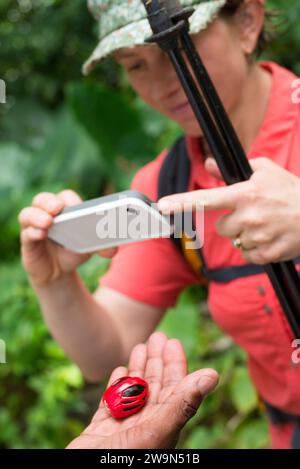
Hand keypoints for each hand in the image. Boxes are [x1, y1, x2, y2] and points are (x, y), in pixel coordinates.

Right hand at [18, 190, 116, 287]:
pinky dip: (32, 232)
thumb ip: (102, 246)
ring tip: (48, 222)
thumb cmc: (73, 251)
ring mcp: (34, 226)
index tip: (77, 207)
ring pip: (28, 213)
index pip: (65, 197)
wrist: (58, 272)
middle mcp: (47, 214)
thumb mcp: (90, 248)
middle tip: (57, 208)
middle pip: (43, 199)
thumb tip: (113, 249)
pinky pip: (26, 233)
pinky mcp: (27, 241)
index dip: (71, 201)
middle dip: (49, 201)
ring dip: (37, 215)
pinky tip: (40, 234)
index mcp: (65, 210)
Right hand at [67, 332, 218, 448]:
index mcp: (163, 427)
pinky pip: (112, 403)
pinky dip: (116, 385)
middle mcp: (145, 426)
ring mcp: (123, 428)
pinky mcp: (101, 432)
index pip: (174, 389)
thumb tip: (213, 375)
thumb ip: (182, 403)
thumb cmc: (125, 460)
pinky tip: (120, 370)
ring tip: (140, 346)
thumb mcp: (156, 430)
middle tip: (157, 336)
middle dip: (156, 360)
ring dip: (138, 368)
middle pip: (155, 387)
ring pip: (134, 392)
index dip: (175, 364)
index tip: (172, 342)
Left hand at [158, 157, 299, 264]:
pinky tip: (270, 237)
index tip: (162, 206)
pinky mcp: (266, 254)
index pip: (206, 199)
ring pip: (235, 242)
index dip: (181, 203)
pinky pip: (248, 255)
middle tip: (252, 215)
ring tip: (266, 225)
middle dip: (232, 222)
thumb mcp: (264, 171)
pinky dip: (255, 249)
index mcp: (244, 194)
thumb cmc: (290, 190)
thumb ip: (232, 170)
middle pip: (221, 228)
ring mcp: (257, 236)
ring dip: (245, 236)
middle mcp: (247, 216)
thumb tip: (208, 164)